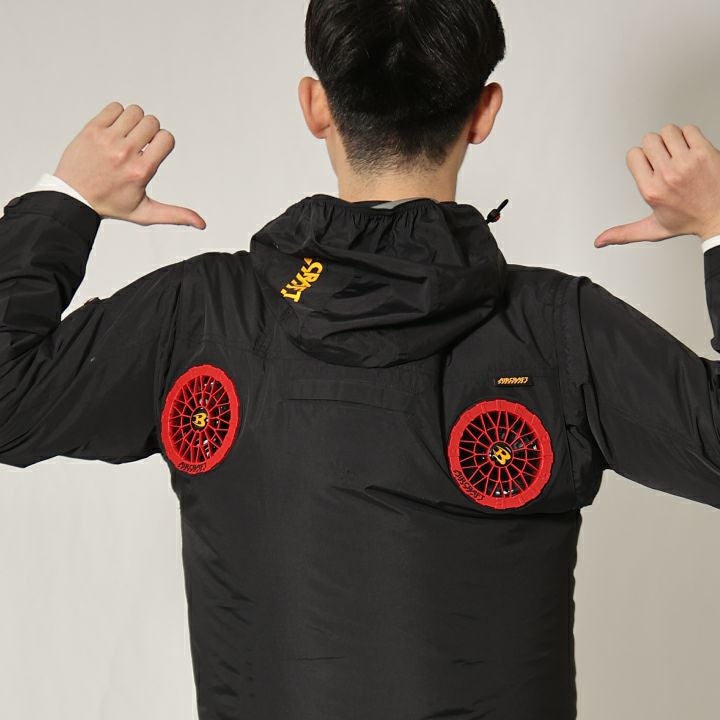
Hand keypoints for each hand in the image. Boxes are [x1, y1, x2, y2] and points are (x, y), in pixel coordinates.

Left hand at [53, 101, 205, 228]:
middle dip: (150, 131)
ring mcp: (107, 139)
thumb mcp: (145, 213)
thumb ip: (175, 215)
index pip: (166, 138)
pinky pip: (114, 108)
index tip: (152, 152)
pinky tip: (113, 131)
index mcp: (141, 171)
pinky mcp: (92, 129)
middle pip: (152, 122)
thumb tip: (201, 224)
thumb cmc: (111, 205)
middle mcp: (125, 153)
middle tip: (139, 145)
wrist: (73, 196)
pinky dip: (117, 115)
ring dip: (134, 121)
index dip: (163, 142)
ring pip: (134, 112)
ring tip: (126, 136)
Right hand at [594, 124, 719, 247]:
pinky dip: (689, 136)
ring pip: (668, 131)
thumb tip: (600, 241)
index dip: (640, 158)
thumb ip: (624, 233)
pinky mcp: (704, 152)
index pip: (633, 154)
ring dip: (672, 138)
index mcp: (651, 190)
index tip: (650, 166)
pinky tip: (692, 150)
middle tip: (666, 159)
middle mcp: (667, 175)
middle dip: (655, 146)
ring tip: (679, 153)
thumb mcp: (653, 229)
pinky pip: (689, 129)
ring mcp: (687, 162)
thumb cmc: (690, 221)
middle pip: (649, 139)